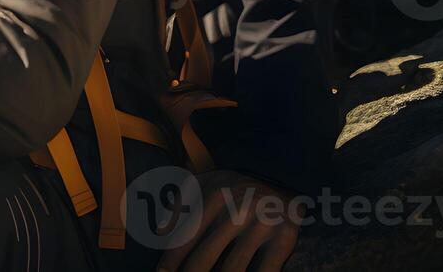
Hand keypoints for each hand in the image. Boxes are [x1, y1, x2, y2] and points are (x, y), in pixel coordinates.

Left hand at [157, 170, 301, 271]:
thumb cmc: (235, 188)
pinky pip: (265, 271)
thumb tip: (158, 231)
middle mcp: (236, 209)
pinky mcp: (284, 239)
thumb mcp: (206, 183)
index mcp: (214, 194)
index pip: (187, 233)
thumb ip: (180, 203)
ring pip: (233, 268)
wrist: (284, 179)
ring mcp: (261, 225)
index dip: (172, 257)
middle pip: (206, 255)